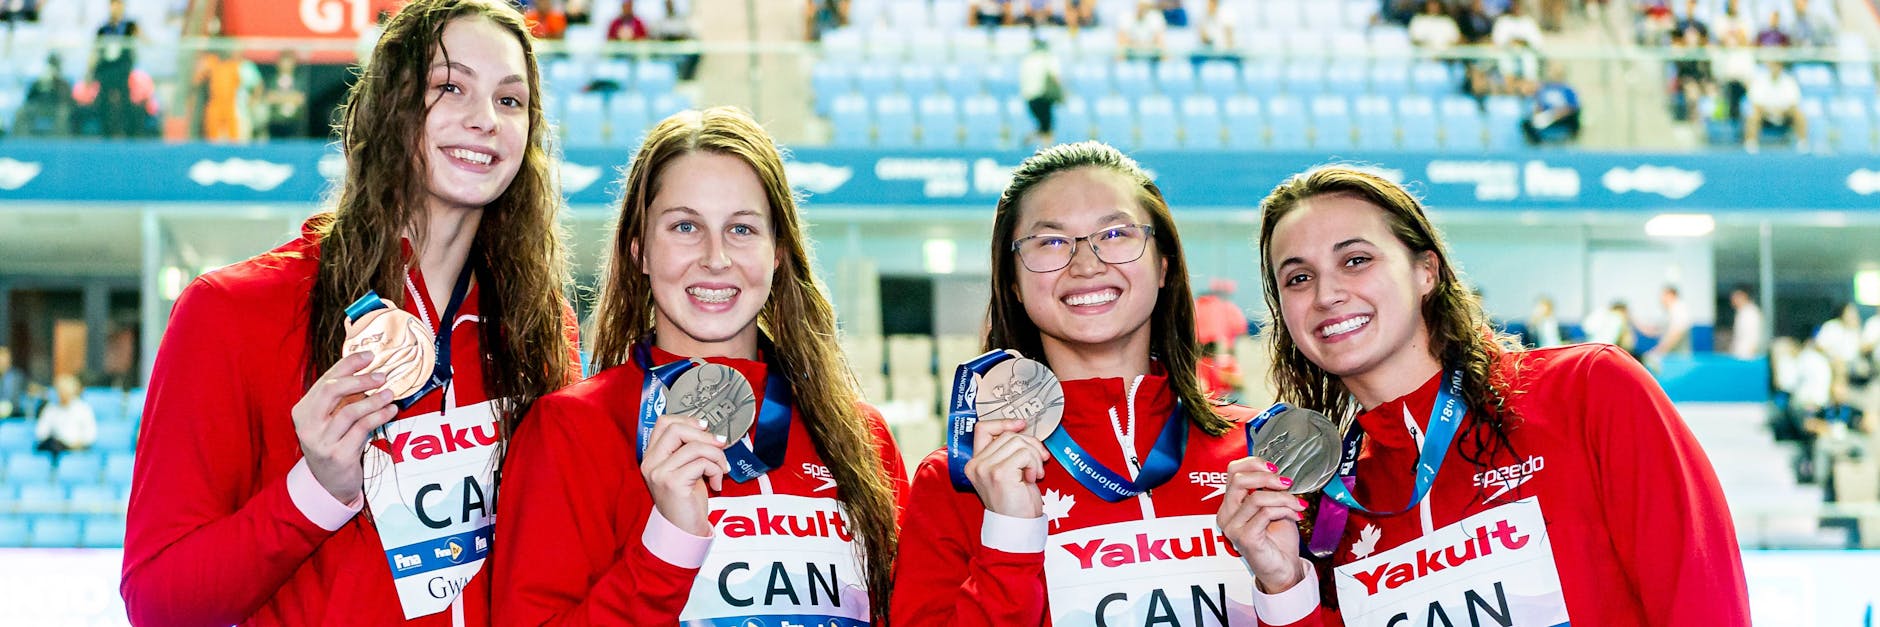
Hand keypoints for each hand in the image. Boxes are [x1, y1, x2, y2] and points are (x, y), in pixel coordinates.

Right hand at [292, 351, 400, 504]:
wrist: (329, 483)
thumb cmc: (334, 443)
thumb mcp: (331, 419)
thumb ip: (341, 398)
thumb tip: (368, 370)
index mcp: (302, 410)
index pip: (325, 380)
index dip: (348, 365)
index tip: (369, 356)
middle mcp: (307, 425)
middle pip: (332, 390)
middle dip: (360, 379)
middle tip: (382, 376)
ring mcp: (321, 442)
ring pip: (350, 411)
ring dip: (374, 400)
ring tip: (390, 394)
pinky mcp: (338, 456)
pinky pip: (362, 430)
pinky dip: (379, 416)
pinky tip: (390, 411)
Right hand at [640, 415, 729, 535]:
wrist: (683, 530)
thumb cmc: (687, 500)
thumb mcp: (685, 469)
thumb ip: (689, 449)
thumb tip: (710, 432)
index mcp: (651, 456)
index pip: (664, 422)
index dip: (688, 420)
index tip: (705, 428)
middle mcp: (650, 462)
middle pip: (676, 429)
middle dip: (705, 435)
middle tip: (720, 446)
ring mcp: (659, 472)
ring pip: (694, 446)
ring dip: (716, 455)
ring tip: (721, 469)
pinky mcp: (673, 483)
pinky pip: (702, 463)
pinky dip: (716, 470)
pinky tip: (716, 483)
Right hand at [963, 418, 1049, 518]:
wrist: (1016, 527)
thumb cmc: (1015, 501)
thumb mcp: (1007, 472)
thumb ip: (1006, 452)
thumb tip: (1021, 429)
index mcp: (974, 463)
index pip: (982, 428)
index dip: (1003, 422)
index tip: (1021, 425)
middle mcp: (976, 464)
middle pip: (1008, 435)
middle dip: (1030, 445)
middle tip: (1038, 462)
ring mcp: (986, 468)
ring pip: (1018, 442)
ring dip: (1034, 456)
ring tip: (1035, 473)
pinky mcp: (1000, 473)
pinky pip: (1025, 454)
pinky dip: (1035, 464)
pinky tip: (1033, 478)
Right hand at [1216, 456, 1309, 592]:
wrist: (1283, 568)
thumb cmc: (1278, 540)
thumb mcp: (1273, 506)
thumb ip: (1269, 490)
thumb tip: (1276, 473)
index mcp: (1230, 504)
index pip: (1232, 471)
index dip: (1253, 464)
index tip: (1274, 468)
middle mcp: (1226, 515)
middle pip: (1238, 480)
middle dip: (1267, 477)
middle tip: (1286, 483)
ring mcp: (1233, 527)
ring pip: (1256, 498)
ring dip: (1283, 498)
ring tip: (1297, 504)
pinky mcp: (1244, 538)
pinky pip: (1266, 514)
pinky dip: (1285, 510)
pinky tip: (1295, 515)